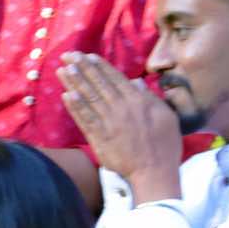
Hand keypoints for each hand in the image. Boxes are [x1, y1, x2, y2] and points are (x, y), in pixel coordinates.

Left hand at [58, 53, 179, 201]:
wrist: (154, 172)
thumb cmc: (165, 145)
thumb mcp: (166, 116)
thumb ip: (149, 98)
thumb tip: (136, 82)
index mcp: (137, 101)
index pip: (114, 78)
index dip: (99, 66)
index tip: (86, 56)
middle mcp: (121, 109)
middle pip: (98, 84)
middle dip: (82, 68)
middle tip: (68, 55)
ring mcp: (109, 123)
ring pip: (89, 99)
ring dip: (74, 83)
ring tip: (62, 69)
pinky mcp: (100, 138)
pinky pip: (85, 120)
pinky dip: (75, 107)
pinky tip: (66, 96)